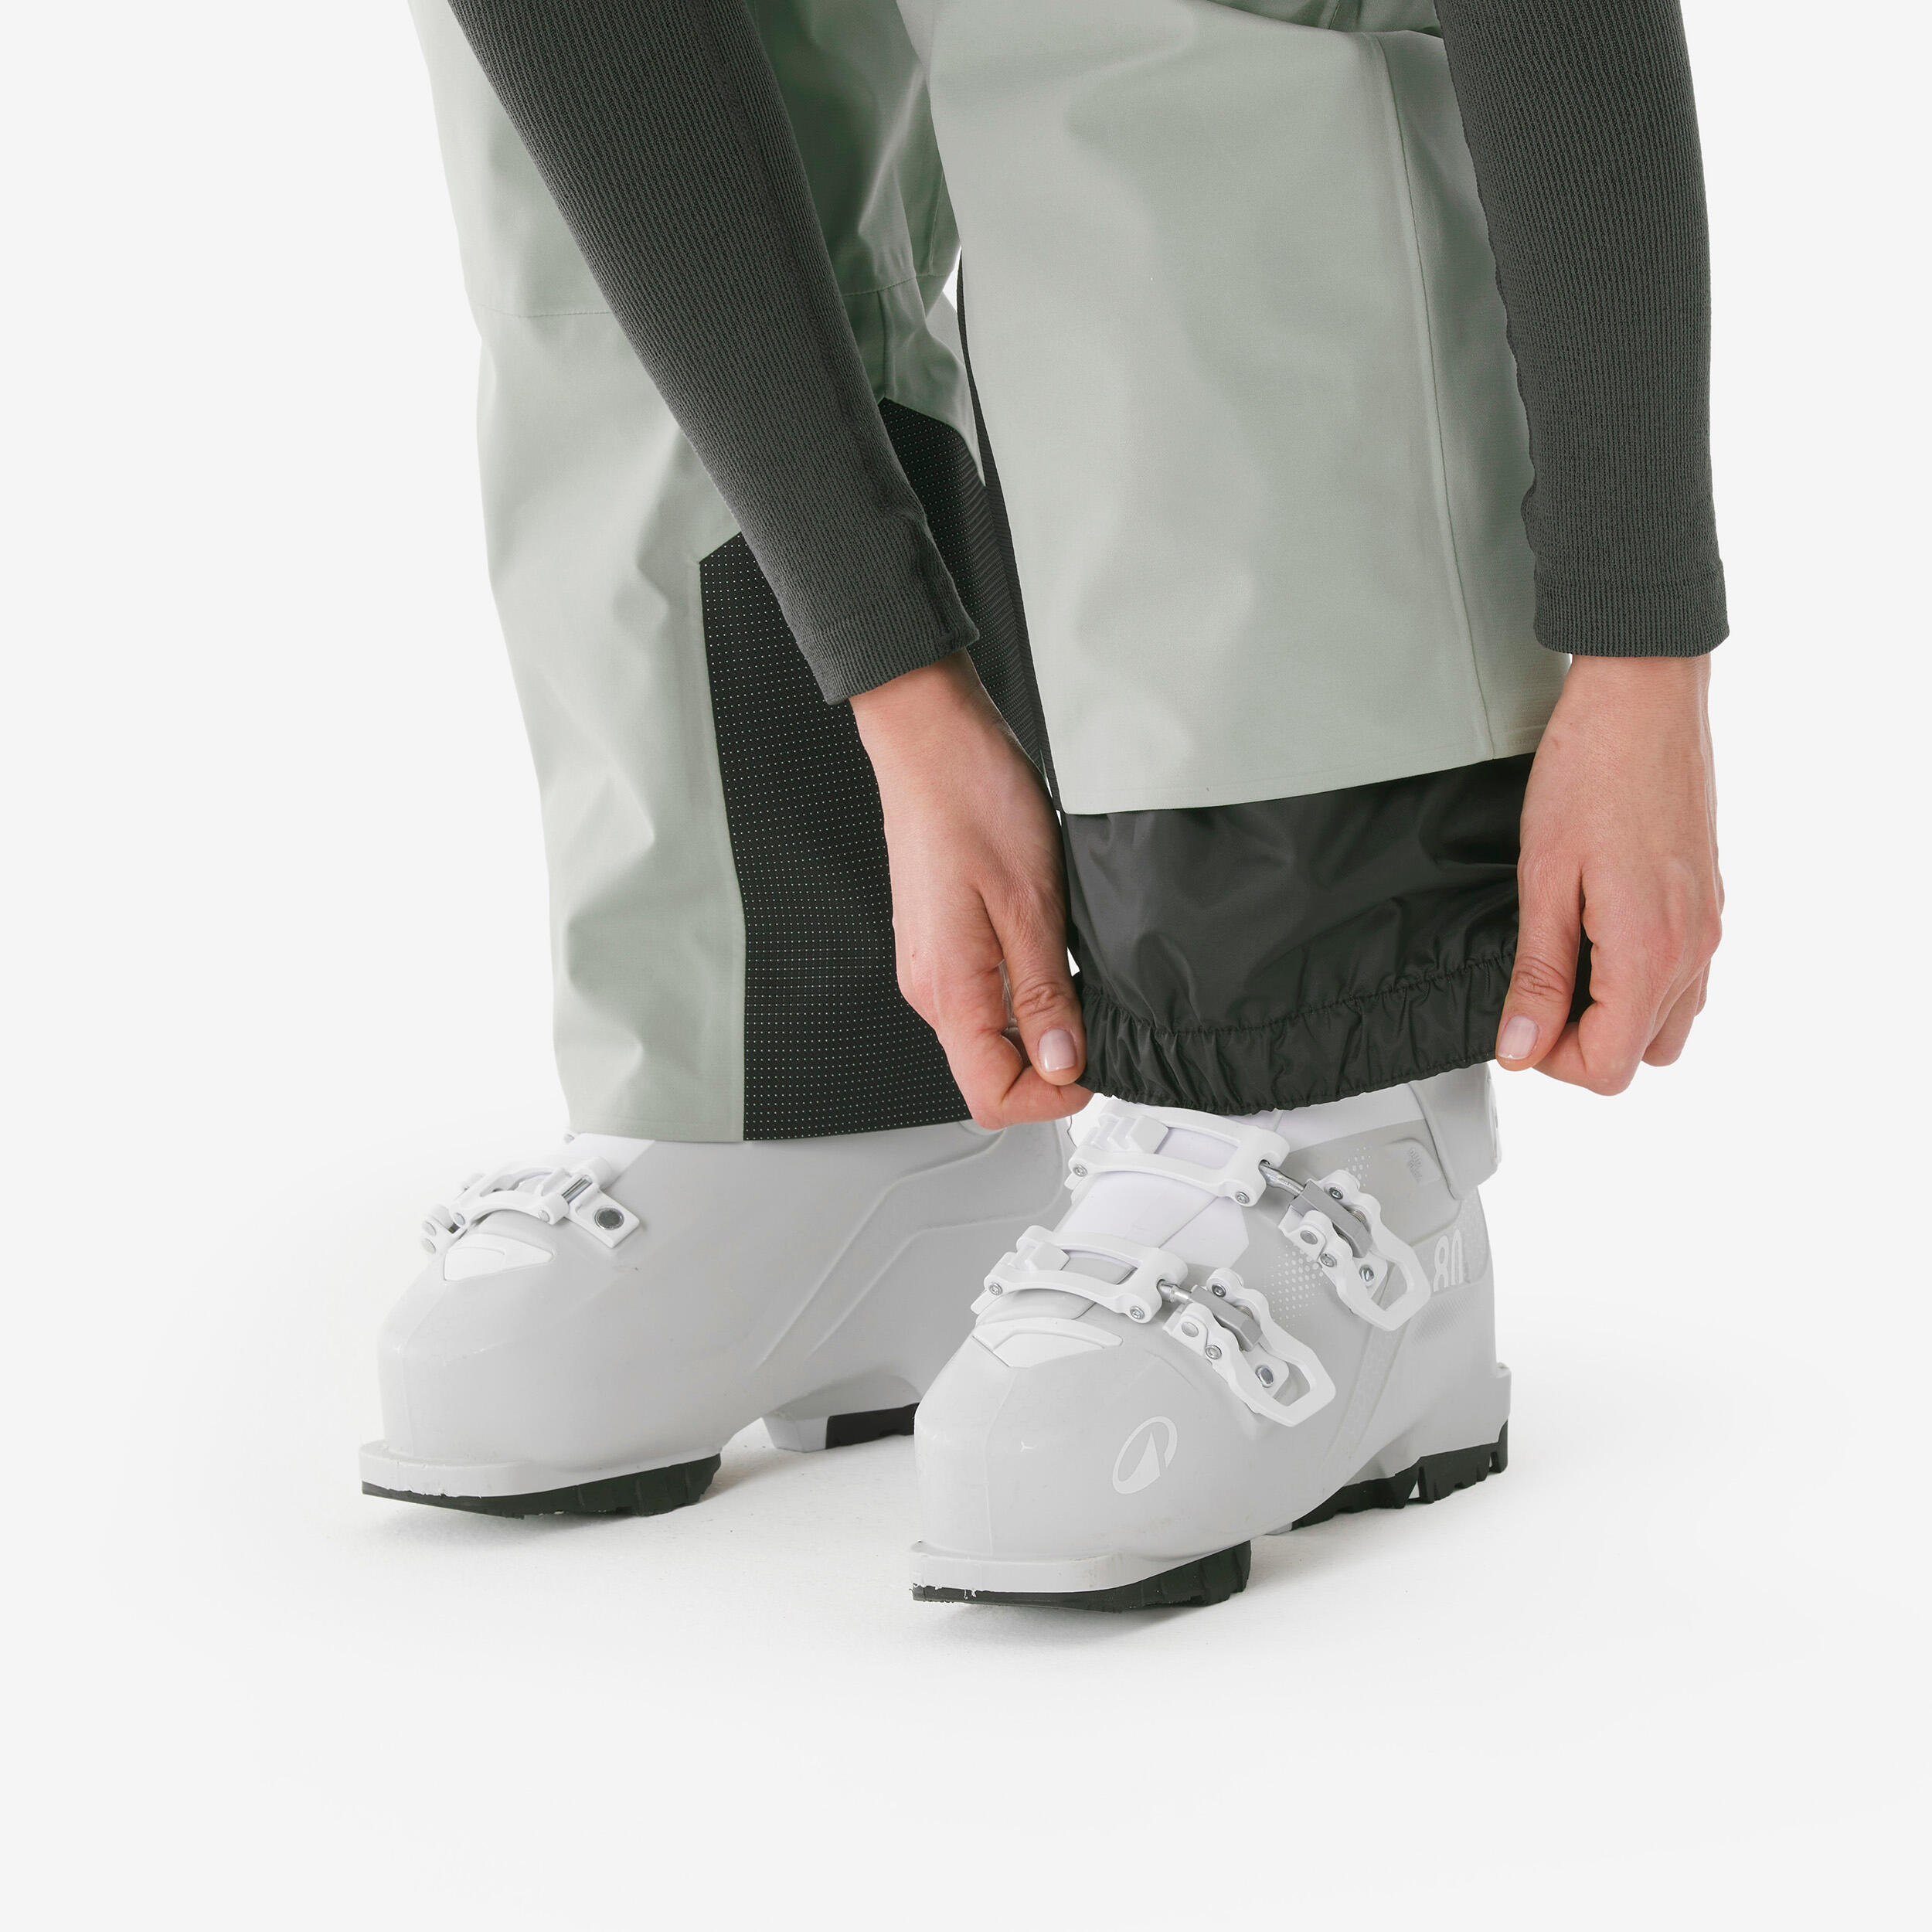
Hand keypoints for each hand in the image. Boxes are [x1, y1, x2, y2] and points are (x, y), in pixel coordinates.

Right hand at [850, 653, 1090, 1125]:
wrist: (933, 740)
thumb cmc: (971, 799)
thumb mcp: (1030, 904)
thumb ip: (1044, 995)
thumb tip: (1064, 1063)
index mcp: (947, 989)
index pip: (992, 1097)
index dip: (1053, 1098)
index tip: (1098, 1065)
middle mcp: (929, 987)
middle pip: (991, 1071)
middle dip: (1052, 1062)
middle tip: (1098, 1016)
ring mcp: (932, 965)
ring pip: (990, 1035)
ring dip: (1040, 1022)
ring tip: (1075, 970)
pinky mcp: (942, 941)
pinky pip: (984, 995)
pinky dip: (1024, 990)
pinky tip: (1048, 946)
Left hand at [1498, 654, 1722, 1092]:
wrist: (1643, 697)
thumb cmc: (1592, 767)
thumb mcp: (1542, 878)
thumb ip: (1537, 973)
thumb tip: (1521, 1045)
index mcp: (1649, 950)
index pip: (1609, 1067)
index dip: (1552, 1060)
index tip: (1518, 1024)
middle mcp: (1692, 947)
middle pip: (1641, 1055)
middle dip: (1582, 1043)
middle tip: (1534, 996)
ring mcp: (1708, 926)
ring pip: (1669, 1022)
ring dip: (1615, 1016)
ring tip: (1564, 966)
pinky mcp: (1708, 902)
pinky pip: (1684, 978)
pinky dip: (1641, 983)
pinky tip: (1597, 940)